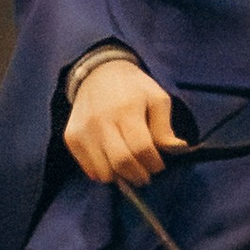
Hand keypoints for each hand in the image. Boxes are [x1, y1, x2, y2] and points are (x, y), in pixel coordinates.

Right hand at [65, 56, 181, 186]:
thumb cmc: (133, 88)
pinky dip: (103, 171)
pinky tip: (111, 160)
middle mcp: (101, 121)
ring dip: (120, 175)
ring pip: (104, 171)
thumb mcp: (157, 99)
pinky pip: (89, 169)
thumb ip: (165, 127)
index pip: (142, 149)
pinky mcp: (71, 138)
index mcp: (126, 109)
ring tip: (128, 166)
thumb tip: (178, 149)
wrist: (98, 73)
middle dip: (139, 175)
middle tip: (145, 174)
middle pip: (122, 163)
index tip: (158, 165)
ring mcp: (84, 131)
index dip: (154, 164)